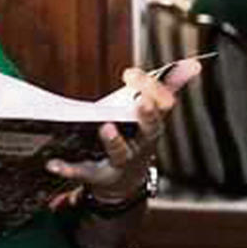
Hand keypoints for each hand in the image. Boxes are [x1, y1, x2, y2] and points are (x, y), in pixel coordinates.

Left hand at [46, 59, 201, 203]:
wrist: (123, 184)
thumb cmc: (135, 137)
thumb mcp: (150, 113)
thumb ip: (167, 87)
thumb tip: (195, 63)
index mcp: (153, 126)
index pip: (161, 107)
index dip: (152, 90)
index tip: (132, 73)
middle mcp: (142, 146)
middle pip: (149, 131)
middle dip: (146, 116)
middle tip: (139, 101)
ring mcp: (121, 163)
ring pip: (120, 153)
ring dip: (114, 141)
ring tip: (105, 127)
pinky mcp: (98, 176)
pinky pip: (83, 172)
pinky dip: (68, 168)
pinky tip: (52, 163)